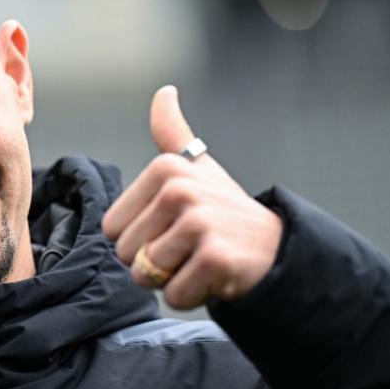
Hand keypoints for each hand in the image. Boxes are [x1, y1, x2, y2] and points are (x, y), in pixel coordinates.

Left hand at [102, 86, 282, 308]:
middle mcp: (179, 190)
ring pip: (147, 275)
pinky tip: (214, 278)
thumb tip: (165, 92)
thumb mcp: (199, 169)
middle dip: (153, 264)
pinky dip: (191, 296)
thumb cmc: (226, 212)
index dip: (140, 239)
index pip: (112, 229)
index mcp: (165, 169)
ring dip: (172, 280)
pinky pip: (174, 295)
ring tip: (201, 261)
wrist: (277, 249)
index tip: (176, 228)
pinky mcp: (215, 257)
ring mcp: (198, 222)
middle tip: (191, 249)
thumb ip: (173, 134)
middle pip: (127, 254)